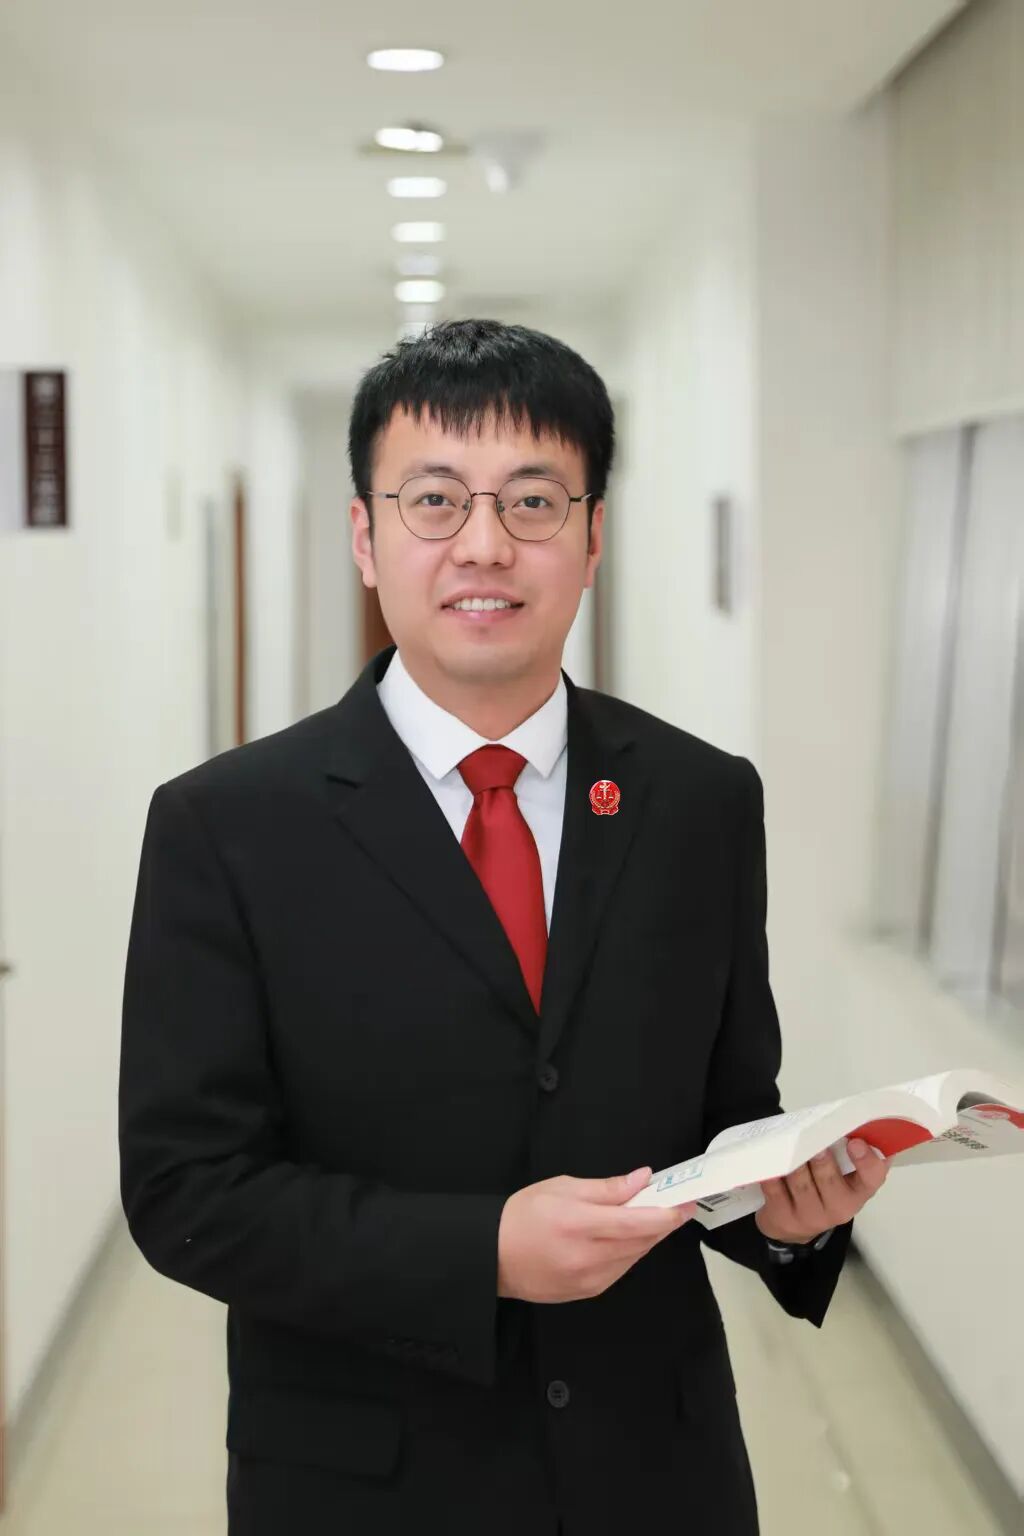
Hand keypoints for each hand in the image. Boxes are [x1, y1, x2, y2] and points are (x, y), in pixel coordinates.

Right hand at [497, 1168, 696, 1302]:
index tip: (685, 1202)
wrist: (493, 1256)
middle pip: (641, 1241)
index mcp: (579, 1225)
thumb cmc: (523, 1215)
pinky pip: (621, 1270)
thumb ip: (605, 1187)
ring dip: (648, 1238)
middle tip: (677, 1205)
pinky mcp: (588, 1292)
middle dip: (663, 1223)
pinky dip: (630, 1252)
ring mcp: (589, 1280)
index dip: (665, 1214)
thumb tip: (642, 1179)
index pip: (636, 1222)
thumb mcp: (561, 1187)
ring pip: (634, 1257)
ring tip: (652, 1218)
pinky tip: (627, 1238)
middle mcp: (587, 1257)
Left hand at [754, 1139, 888, 1243]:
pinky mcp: (784, 1218)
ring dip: (794, 1163)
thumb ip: (845, 1148)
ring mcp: (810, 1217)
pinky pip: (775, 1190)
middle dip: (821, 1160)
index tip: (855, 1142)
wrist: (796, 1222)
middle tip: (814, 1142)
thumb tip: (846, 1115)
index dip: (866, 1161)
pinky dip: (771, 1173)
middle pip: (830, 1181)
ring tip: (789, 1145)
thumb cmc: (823, 1185)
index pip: (872, 1178)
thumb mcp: (842, 1171)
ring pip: (801, 1184)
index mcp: (859, 1190)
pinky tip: (769, 1160)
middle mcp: (840, 1207)